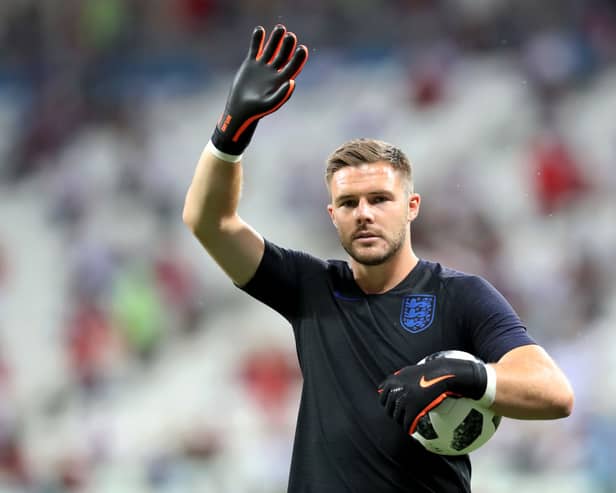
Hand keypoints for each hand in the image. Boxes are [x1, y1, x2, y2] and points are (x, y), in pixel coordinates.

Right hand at [211, 24, 308, 155]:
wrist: (240, 109)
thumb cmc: (256, 110)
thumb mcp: (270, 104)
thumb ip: (282, 95)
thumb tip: (292, 82)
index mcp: (282, 80)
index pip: (293, 66)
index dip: (299, 58)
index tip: (302, 49)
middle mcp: (274, 71)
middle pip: (284, 54)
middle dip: (288, 45)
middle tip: (290, 36)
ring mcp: (263, 66)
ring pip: (271, 48)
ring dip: (276, 38)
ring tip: (280, 28)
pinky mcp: (251, 63)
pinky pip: (256, 48)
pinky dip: (257, 39)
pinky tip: (259, 30)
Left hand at [377, 356, 487, 434]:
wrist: (442, 374)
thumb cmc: (427, 372)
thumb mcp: (407, 372)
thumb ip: (395, 380)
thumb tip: (383, 387)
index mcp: (392, 382)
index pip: (382, 399)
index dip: (388, 405)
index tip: (394, 409)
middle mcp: (395, 391)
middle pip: (389, 410)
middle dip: (395, 415)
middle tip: (403, 417)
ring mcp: (403, 401)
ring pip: (397, 419)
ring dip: (402, 422)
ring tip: (409, 423)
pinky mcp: (412, 410)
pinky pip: (407, 424)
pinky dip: (409, 428)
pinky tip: (413, 429)